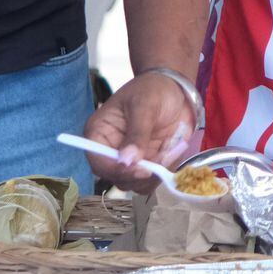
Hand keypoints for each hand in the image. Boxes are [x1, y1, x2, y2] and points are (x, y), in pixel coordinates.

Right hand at [81, 72, 195, 192]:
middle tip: (164, 154)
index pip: (98, 161)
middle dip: (142, 173)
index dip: (117, 170)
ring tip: (171, 146)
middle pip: (117, 178)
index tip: (142, 170)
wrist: (175, 89)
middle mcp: (110, 151)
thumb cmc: (153, 89)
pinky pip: (154, 180)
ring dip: (157, 172)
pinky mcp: (147, 165)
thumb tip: (126, 161)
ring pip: (136, 184)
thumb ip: (137, 133)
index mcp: (99, 133)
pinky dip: (167, 170)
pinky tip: (174, 148)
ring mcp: (129, 161)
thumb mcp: (145, 105)